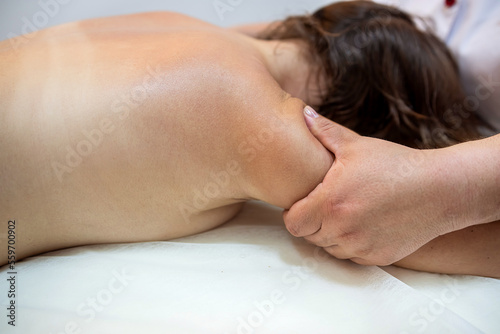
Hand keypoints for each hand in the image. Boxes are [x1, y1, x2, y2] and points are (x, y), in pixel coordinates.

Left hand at [283, 107, 467, 265]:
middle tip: (324, 203)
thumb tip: (302, 113)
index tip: (302, 201)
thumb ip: (324, 131)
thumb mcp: (357, 145)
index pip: (292, 223)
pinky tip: (363, 223)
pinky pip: (351, 256)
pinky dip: (351, 243)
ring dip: (330, 233)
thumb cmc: (396, 165)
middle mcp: (342, 230)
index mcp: (330, 203)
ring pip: (329, 247)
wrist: (441, 190)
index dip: (293, 213)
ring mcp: (361, 247)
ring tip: (344, 212)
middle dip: (311, 222)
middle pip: (309, 236)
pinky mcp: (378, 258)